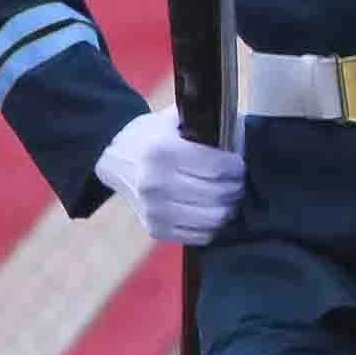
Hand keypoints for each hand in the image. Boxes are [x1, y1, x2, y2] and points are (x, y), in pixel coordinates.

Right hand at [93, 105, 244, 244]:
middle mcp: (156, 184)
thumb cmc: (153, 136)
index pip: (217, 168)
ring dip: (228, 208)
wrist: (115, 159)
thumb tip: (241, 136)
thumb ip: (208, 121)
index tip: (239, 165)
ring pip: (212, 219)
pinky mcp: (155, 229)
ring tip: (227, 196)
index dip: (237, 168)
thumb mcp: (175, 118)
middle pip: (218, 195)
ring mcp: (154, 210)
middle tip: (237, 181)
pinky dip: (212, 225)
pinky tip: (211, 210)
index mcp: (163, 153)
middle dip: (236, 187)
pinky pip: (199, 236)